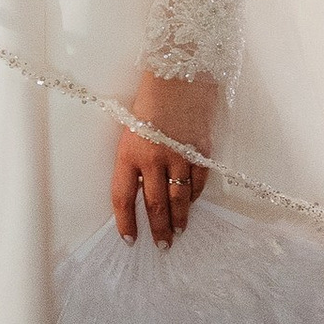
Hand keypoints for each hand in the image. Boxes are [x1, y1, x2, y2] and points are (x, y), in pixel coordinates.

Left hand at [112, 75, 215, 249]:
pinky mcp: (200, 150)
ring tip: (179, 232)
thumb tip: (140, 193)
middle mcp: (153, 157)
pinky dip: (195, 195)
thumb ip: (135, 162)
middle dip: (158, 229)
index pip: (123, 197)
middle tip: (162, 246)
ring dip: (180, 218)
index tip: (129, 240)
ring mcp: (179, 155)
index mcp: (129, 152)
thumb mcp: (130, 131)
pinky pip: (198, 181)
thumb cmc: (148, 103)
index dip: (125, 222)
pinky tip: (192, 203)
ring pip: (179, 198)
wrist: (176, 77)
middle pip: (154, 204)